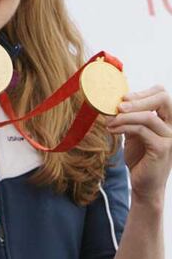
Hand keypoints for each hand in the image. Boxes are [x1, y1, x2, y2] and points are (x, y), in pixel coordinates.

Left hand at [106, 85, 171, 204]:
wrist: (144, 183)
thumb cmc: (139, 156)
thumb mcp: (134, 131)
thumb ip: (131, 116)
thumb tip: (114, 98)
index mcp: (167, 118)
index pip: (162, 93)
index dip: (143, 91)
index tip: (124, 98)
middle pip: (164, 98)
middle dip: (138, 99)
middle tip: (118, 105)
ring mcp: (170, 137)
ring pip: (148, 116)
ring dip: (124, 116)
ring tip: (109, 121)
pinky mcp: (162, 148)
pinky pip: (142, 130)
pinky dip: (123, 127)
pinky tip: (112, 130)